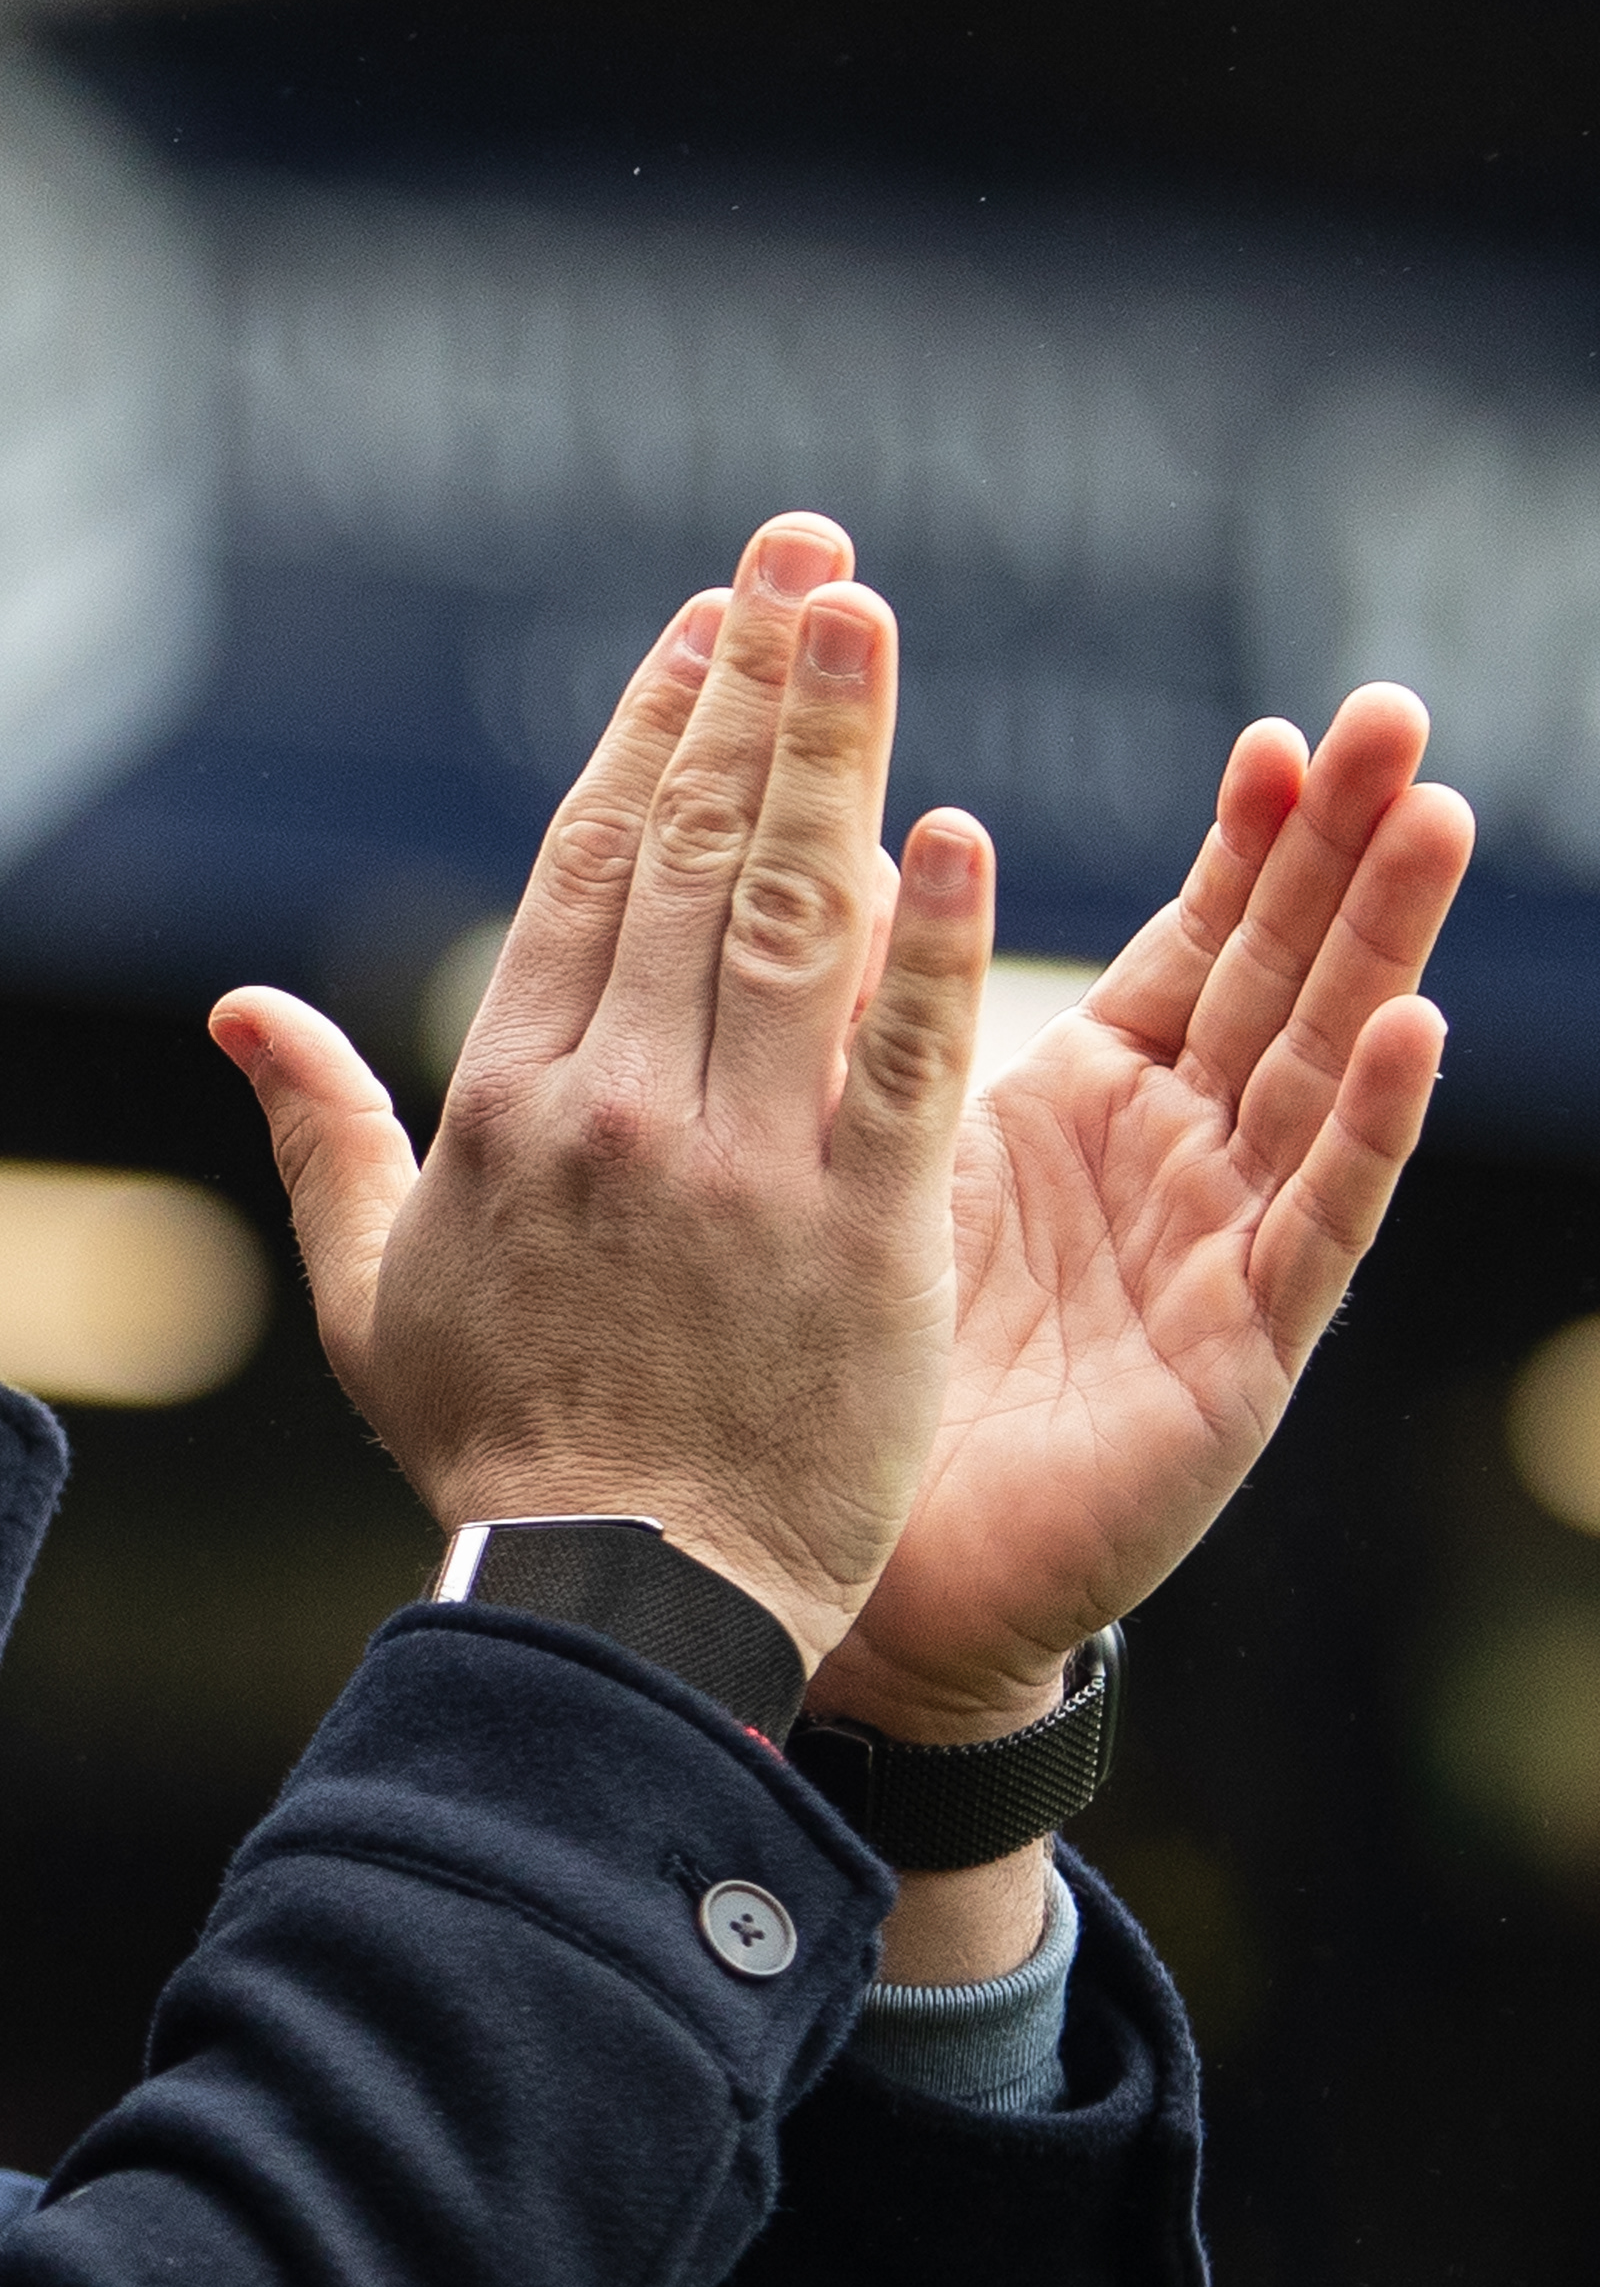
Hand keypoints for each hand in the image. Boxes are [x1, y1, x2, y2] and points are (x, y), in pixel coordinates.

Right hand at [212, 514, 988, 1677]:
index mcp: (504, 1112)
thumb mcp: (373, 1294)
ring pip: (791, 919)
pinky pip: (905, 1059)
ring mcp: (741, 1169)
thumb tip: (242, 1012)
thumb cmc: (498, 1454)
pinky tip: (956, 825)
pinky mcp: (858, 1235)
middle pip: (691, 859)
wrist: (613, 1607)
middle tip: (806, 555)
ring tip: (866, 617)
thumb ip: (321, 1134)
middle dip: (750, 691)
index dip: (647, 737)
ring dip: (831, 752)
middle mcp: (616, 1113)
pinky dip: (931, 941)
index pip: (583, 878)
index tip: (704, 629)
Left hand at [812, 690, 1473, 1744]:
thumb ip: (883, 1023)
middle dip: (1342, 851)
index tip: (1275, 733)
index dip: (1246, 844)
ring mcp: (1220, 1253)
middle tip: (1395, 717)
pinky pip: (1317, 1225)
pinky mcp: (1236, 1353)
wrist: (853, 1569)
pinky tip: (1415, 1029)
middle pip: (1280, 977)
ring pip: (1322, 1072)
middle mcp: (1177, 1162)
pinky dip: (1368, 1127)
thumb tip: (855, 851)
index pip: (1197, 945)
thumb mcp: (876, 1161)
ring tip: (1432, 819)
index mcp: (1093, 1105)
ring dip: (1381, 947)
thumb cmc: (857, 1369)